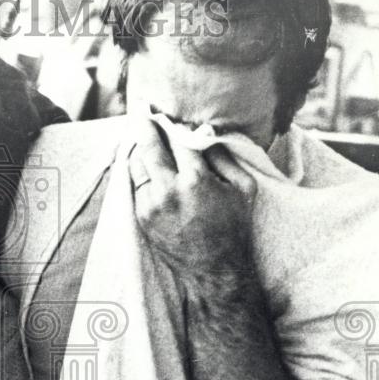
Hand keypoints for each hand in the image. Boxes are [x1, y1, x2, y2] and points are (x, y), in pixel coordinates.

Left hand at [129, 124, 256, 273]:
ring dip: (140, 148)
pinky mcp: (141, 215)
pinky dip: (138, 171)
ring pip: (137, 164)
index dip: (173, 125)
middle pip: (150, 147)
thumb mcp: (243, 188)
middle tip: (141, 110)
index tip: (166, 113)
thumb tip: (205, 133)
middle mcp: (168, 190)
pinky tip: (143, 162)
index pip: (178, 140)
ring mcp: (150, 204)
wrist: (213, 268)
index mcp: (196, 180)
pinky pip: (135, 184)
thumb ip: (225, 157)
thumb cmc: (233, 227)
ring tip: (142, 135)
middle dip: (145, 125)